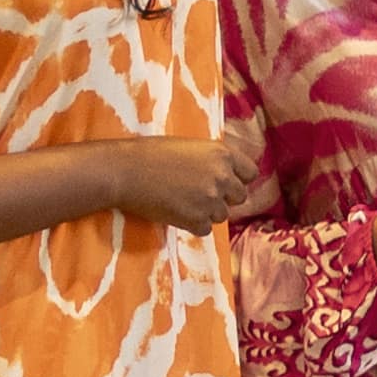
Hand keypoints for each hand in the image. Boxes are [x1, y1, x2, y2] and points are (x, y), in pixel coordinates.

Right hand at [74, 136, 263, 229]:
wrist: (126, 171)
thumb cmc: (151, 154)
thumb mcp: (190, 147)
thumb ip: (213, 160)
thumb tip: (228, 175)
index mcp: (222, 153)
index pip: (250, 173)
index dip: (238, 179)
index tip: (226, 183)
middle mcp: (222, 176)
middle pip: (239, 197)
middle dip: (223, 198)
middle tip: (199, 194)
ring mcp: (211, 200)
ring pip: (221, 215)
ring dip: (206, 212)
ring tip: (182, 201)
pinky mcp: (197, 219)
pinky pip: (205, 229)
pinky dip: (192, 224)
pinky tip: (175, 212)